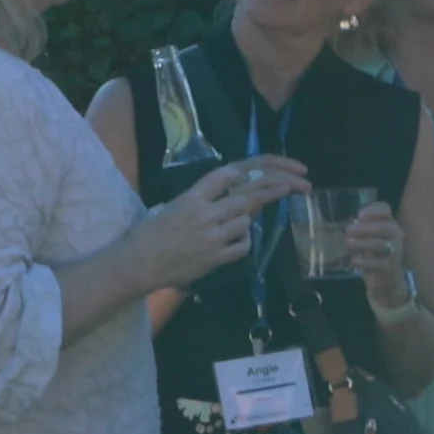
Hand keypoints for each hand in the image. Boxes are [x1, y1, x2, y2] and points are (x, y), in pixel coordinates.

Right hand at [127, 158, 301, 291]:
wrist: (138, 264)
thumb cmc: (150, 234)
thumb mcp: (172, 207)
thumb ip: (200, 200)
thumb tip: (226, 195)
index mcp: (191, 197)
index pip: (225, 174)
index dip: (249, 171)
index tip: (267, 170)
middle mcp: (205, 213)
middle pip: (247, 197)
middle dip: (273, 190)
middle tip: (295, 186)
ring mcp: (212, 236)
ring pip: (247, 222)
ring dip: (245, 222)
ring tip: (230, 227)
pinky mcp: (216, 257)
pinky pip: (244, 246)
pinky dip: (244, 243)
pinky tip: (235, 242)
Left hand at [347, 203, 415, 312]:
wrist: (387, 281)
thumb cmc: (374, 255)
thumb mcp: (368, 239)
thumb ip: (359, 229)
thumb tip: (341, 224)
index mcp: (388, 224)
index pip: (385, 210)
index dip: (373, 210)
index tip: (359, 215)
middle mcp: (395, 235)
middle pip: (385, 227)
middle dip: (365, 228)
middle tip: (348, 230)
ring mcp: (395, 252)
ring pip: (381, 244)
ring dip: (363, 243)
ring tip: (348, 243)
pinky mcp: (391, 268)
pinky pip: (379, 263)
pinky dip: (365, 262)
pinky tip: (355, 261)